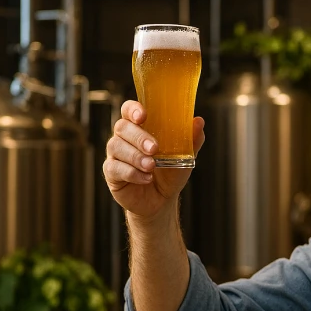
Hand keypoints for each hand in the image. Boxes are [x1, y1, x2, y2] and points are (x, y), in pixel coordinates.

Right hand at [103, 100, 205, 219]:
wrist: (162, 200)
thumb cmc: (170, 173)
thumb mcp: (185, 157)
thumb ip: (191, 140)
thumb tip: (199, 121)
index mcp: (140, 127)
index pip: (129, 110)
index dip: (133, 109)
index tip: (143, 116)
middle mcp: (124, 138)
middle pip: (122, 127)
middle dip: (138, 137)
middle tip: (154, 148)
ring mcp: (116, 155)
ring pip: (116, 146)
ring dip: (135, 156)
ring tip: (151, 166)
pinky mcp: (111, 173)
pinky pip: (115, 168)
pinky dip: (132, 173)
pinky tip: (146, 178)